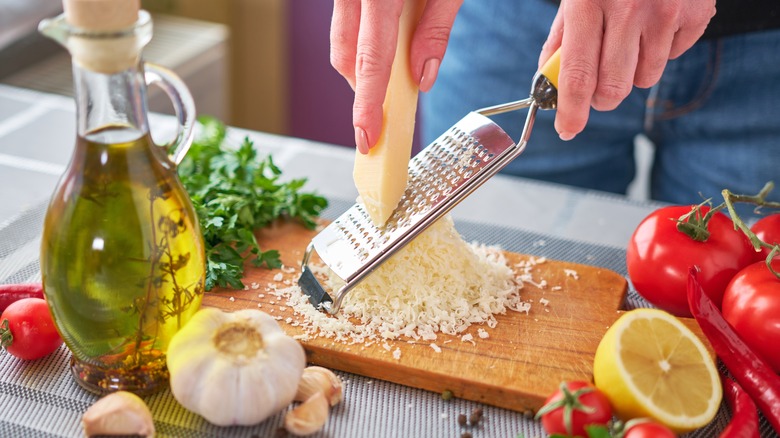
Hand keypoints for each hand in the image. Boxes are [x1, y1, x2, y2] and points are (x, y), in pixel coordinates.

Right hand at [330, 0, 462, 153]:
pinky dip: (362, 41)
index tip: (368, 138)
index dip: (368, 105)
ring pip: (341, 43)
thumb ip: (436, 29)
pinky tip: (387, 42)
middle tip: (389, 111)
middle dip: (365, 91)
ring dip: (363, 66)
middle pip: (347, 58)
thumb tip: (423, 75)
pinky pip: (346, 24)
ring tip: (395, 74)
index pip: (371, 61)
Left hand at [538, 0, 715, 139]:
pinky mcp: (695, 13)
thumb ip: (561, 38)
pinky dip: (661, 50)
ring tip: (628, 39)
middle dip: (601, 98)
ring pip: (645, 79)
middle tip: (598, 88)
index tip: (567, 130)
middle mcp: (629, 10)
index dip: (572, 111)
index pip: (578, 76)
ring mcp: (666, 12)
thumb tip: (549, 82)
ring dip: (632, 72)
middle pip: (613, 88)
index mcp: (589, 2)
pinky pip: (673, 57)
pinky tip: (654, 23)